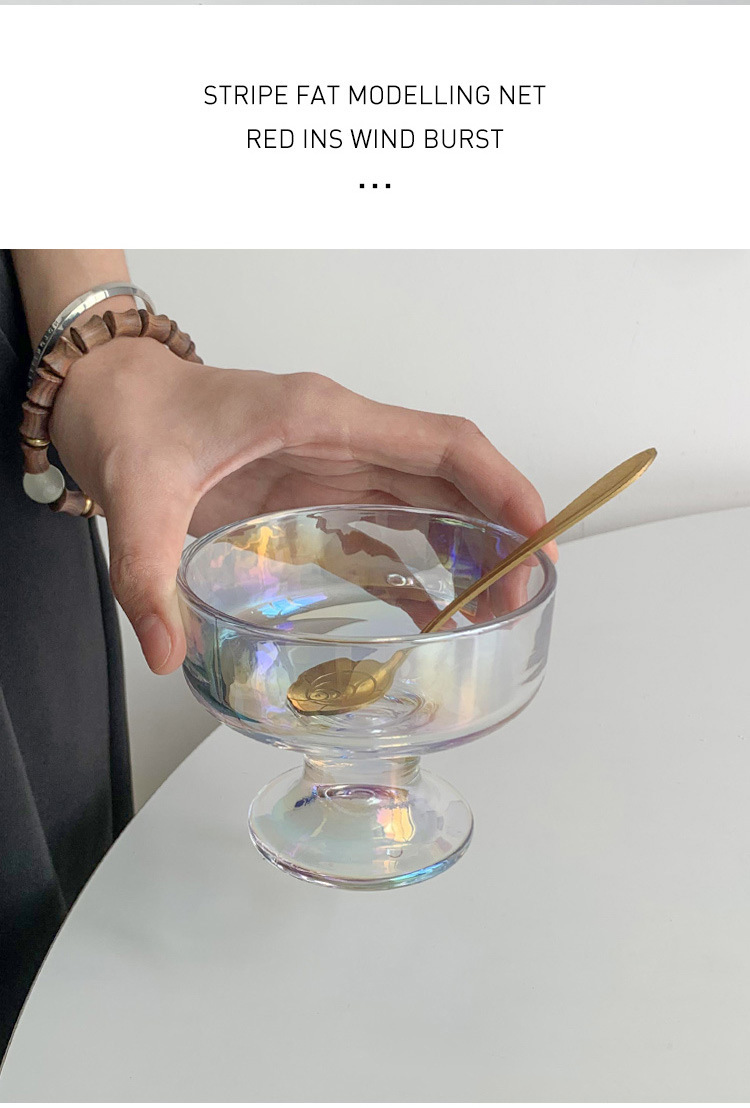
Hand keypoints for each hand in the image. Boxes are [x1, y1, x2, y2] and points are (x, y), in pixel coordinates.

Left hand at [51, 338, 554, 673]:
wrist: (111, 398)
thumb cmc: (132, 421)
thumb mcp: (136, 496)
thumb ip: (147, 573)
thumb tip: (169, 652)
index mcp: (320, 417)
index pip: (440, 443)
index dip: (500, 485)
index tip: (537, 534)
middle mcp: (342, 435)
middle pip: (451, 477)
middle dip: (499, 532)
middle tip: (521, 598)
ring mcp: (334, 461)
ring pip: (431, 498)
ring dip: (471, 547)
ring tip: (494, 609)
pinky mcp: (318, 487)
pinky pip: (389, 520)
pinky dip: (422, 559)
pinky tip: (436, 606)